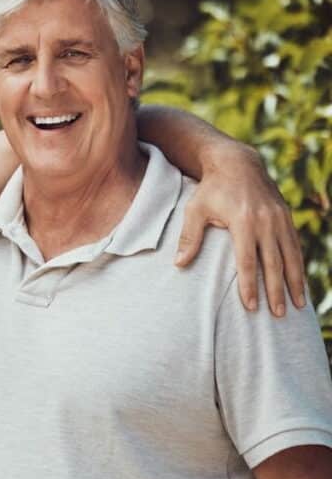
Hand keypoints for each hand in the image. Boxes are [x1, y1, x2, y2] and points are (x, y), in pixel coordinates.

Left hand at [175, 146, 305, 315]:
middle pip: (273, 263)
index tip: (251, 306)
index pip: (247, 262)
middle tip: (277, 315)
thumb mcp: (195, 210)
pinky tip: (299, 282)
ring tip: (296, 306)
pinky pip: (295, 246)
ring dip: (294, 282)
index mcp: (244, 222)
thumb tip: (179, 264)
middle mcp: (266, 222)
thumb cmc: (211, 189)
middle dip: (276, 291)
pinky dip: (298, 265)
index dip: (249, 285)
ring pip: (290, 256)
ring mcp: (279, 219)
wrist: (237, 163)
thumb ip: (190, 237)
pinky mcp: (286, 217)